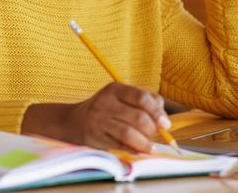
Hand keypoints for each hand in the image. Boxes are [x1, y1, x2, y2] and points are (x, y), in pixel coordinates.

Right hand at [22, 83, 171, 152]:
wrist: (72, 121)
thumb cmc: (105, 109)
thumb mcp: (121, 97)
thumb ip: (144, 102)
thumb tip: (164, 120)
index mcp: (115, 88)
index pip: (142, 98)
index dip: (157, 112)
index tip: (165, 124)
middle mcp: (105, 102)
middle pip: (138, 117)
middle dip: (152, 130)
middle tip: (157, 136)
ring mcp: (98, 120)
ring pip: (128, 133)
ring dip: (144, 143)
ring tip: (150, 148)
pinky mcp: (94, 137)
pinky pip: (118, 145)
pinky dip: (131, 149)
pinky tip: (138, 150)